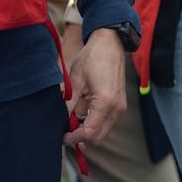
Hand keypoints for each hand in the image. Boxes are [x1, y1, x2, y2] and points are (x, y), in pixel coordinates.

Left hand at [62, 28, 126, 148]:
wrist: (110, 43)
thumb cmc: (92, 58)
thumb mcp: (76, 80)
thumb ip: (69, 103)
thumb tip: (61, 120)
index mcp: (105, 103)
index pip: (90, 133)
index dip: (75, 138)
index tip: (63, 136)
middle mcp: (116, 109)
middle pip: (99, 137)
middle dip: (82, 138)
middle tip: (66, 133)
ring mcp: (120, 107)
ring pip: (103, 131)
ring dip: (88, 131)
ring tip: (71, 123)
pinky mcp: (120, 104)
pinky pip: (107, 121)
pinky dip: (94, 123)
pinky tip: (81, 115)